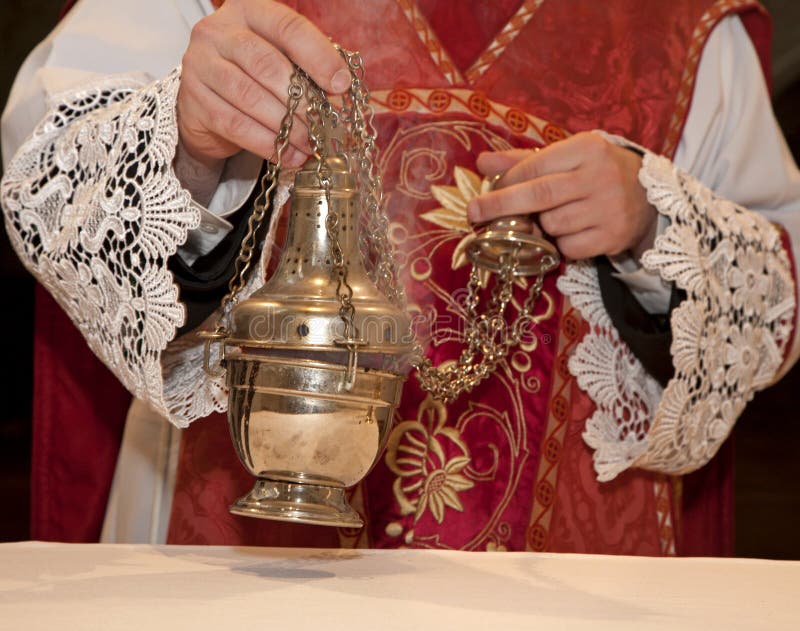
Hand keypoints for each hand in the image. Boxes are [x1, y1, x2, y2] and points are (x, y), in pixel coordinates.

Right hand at [177, 0, 350, 170]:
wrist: (206, 100)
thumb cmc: (253, 75)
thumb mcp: (280, 58)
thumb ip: (307, 68)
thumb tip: (339, 94)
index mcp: (248, 11)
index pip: (288, 27)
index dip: (318, 56)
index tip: (341, 85)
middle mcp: (218, 32)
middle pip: (267, 65)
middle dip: (302, 99)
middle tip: (325, 124)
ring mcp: (200, 65)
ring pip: (250, 97)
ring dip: (286, 126)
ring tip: (310, 144)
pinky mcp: (194, 101)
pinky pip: (236, 125)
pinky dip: (266, 144)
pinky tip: (288, 156)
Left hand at [467, 132, 657, 261]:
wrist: (647, 197)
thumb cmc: (594, 173)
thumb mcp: (565, 157)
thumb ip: (523, 161)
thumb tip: (482, 162)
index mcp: (586, 149)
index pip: (535, 167)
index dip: (506, 182)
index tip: (484, 194)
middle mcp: (599, 176)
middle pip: (539, 195)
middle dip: (501, 206)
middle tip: (474, 213)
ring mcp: (609, 208)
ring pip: (553, 225)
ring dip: (542, 226)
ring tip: (553, 217)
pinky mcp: (613, 236)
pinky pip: (570, 247)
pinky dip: (562, 244)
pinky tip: (573, 231)